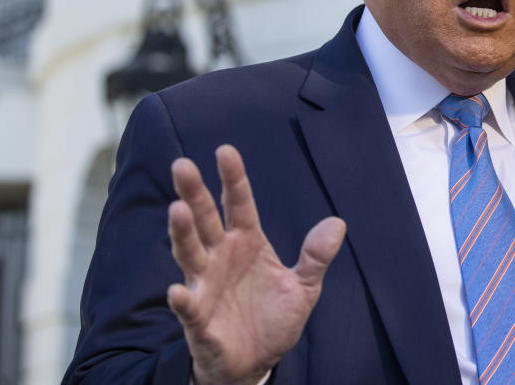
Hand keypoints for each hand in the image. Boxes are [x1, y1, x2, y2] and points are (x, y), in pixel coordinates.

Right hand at [166, 144, 345, 384]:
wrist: (256, 363)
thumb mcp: (303, 288)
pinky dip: (182, 300)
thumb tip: (338, 223)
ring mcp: (206, 285)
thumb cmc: (273, 318)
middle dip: (194, 193)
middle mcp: (221, 257)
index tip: (225, 150)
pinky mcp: (199, 319)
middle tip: (182, 166)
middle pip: (205, 220)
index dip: (233, 178)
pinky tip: (177, 290)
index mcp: (247, 243)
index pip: (239, 204)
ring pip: (190, 254)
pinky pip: (188, 307)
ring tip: (177, 210)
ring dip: (182, 233)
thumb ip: (316, 257)